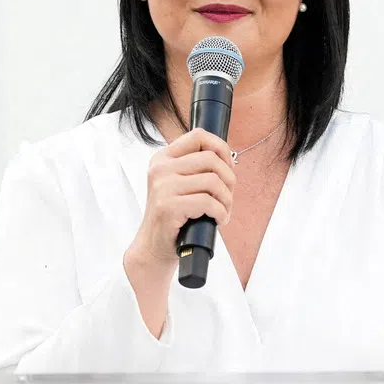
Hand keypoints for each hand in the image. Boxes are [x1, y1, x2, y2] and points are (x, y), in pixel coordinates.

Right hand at [123, 129, 235, 338]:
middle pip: (211, 159)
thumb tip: (228, 157)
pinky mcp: (169, 206)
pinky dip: (221, 213)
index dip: (221, 148)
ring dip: (227, 199)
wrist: (154, 247)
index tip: (228, 167)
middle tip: (228, 196)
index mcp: (163, 158)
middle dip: (229, 179)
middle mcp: (161, 168)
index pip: (199, 135)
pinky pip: (209, 202)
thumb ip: (196, 168)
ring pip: (213, 181)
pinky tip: (218, 220)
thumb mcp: (180, 184)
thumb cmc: (174, 217)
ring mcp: (163, 186)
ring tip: (223, 210)